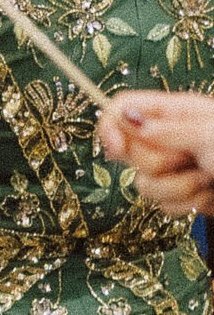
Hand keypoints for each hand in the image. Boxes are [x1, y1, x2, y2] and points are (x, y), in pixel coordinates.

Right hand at [99, 91, 213, 215]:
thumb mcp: (209, 134)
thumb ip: (165, 129)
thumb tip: (124, 119)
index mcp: (174, 112)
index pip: (123, 108)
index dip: (110, 127)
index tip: (116, 150)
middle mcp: (169, 138)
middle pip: (130, 153)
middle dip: (159, 164)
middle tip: (190, 159)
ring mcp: (175, 169)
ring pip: (145, 186)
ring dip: (180, 189)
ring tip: (209, 179)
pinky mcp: (182, 196)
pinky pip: (163, 206)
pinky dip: (189, 204)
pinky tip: (211, 195)